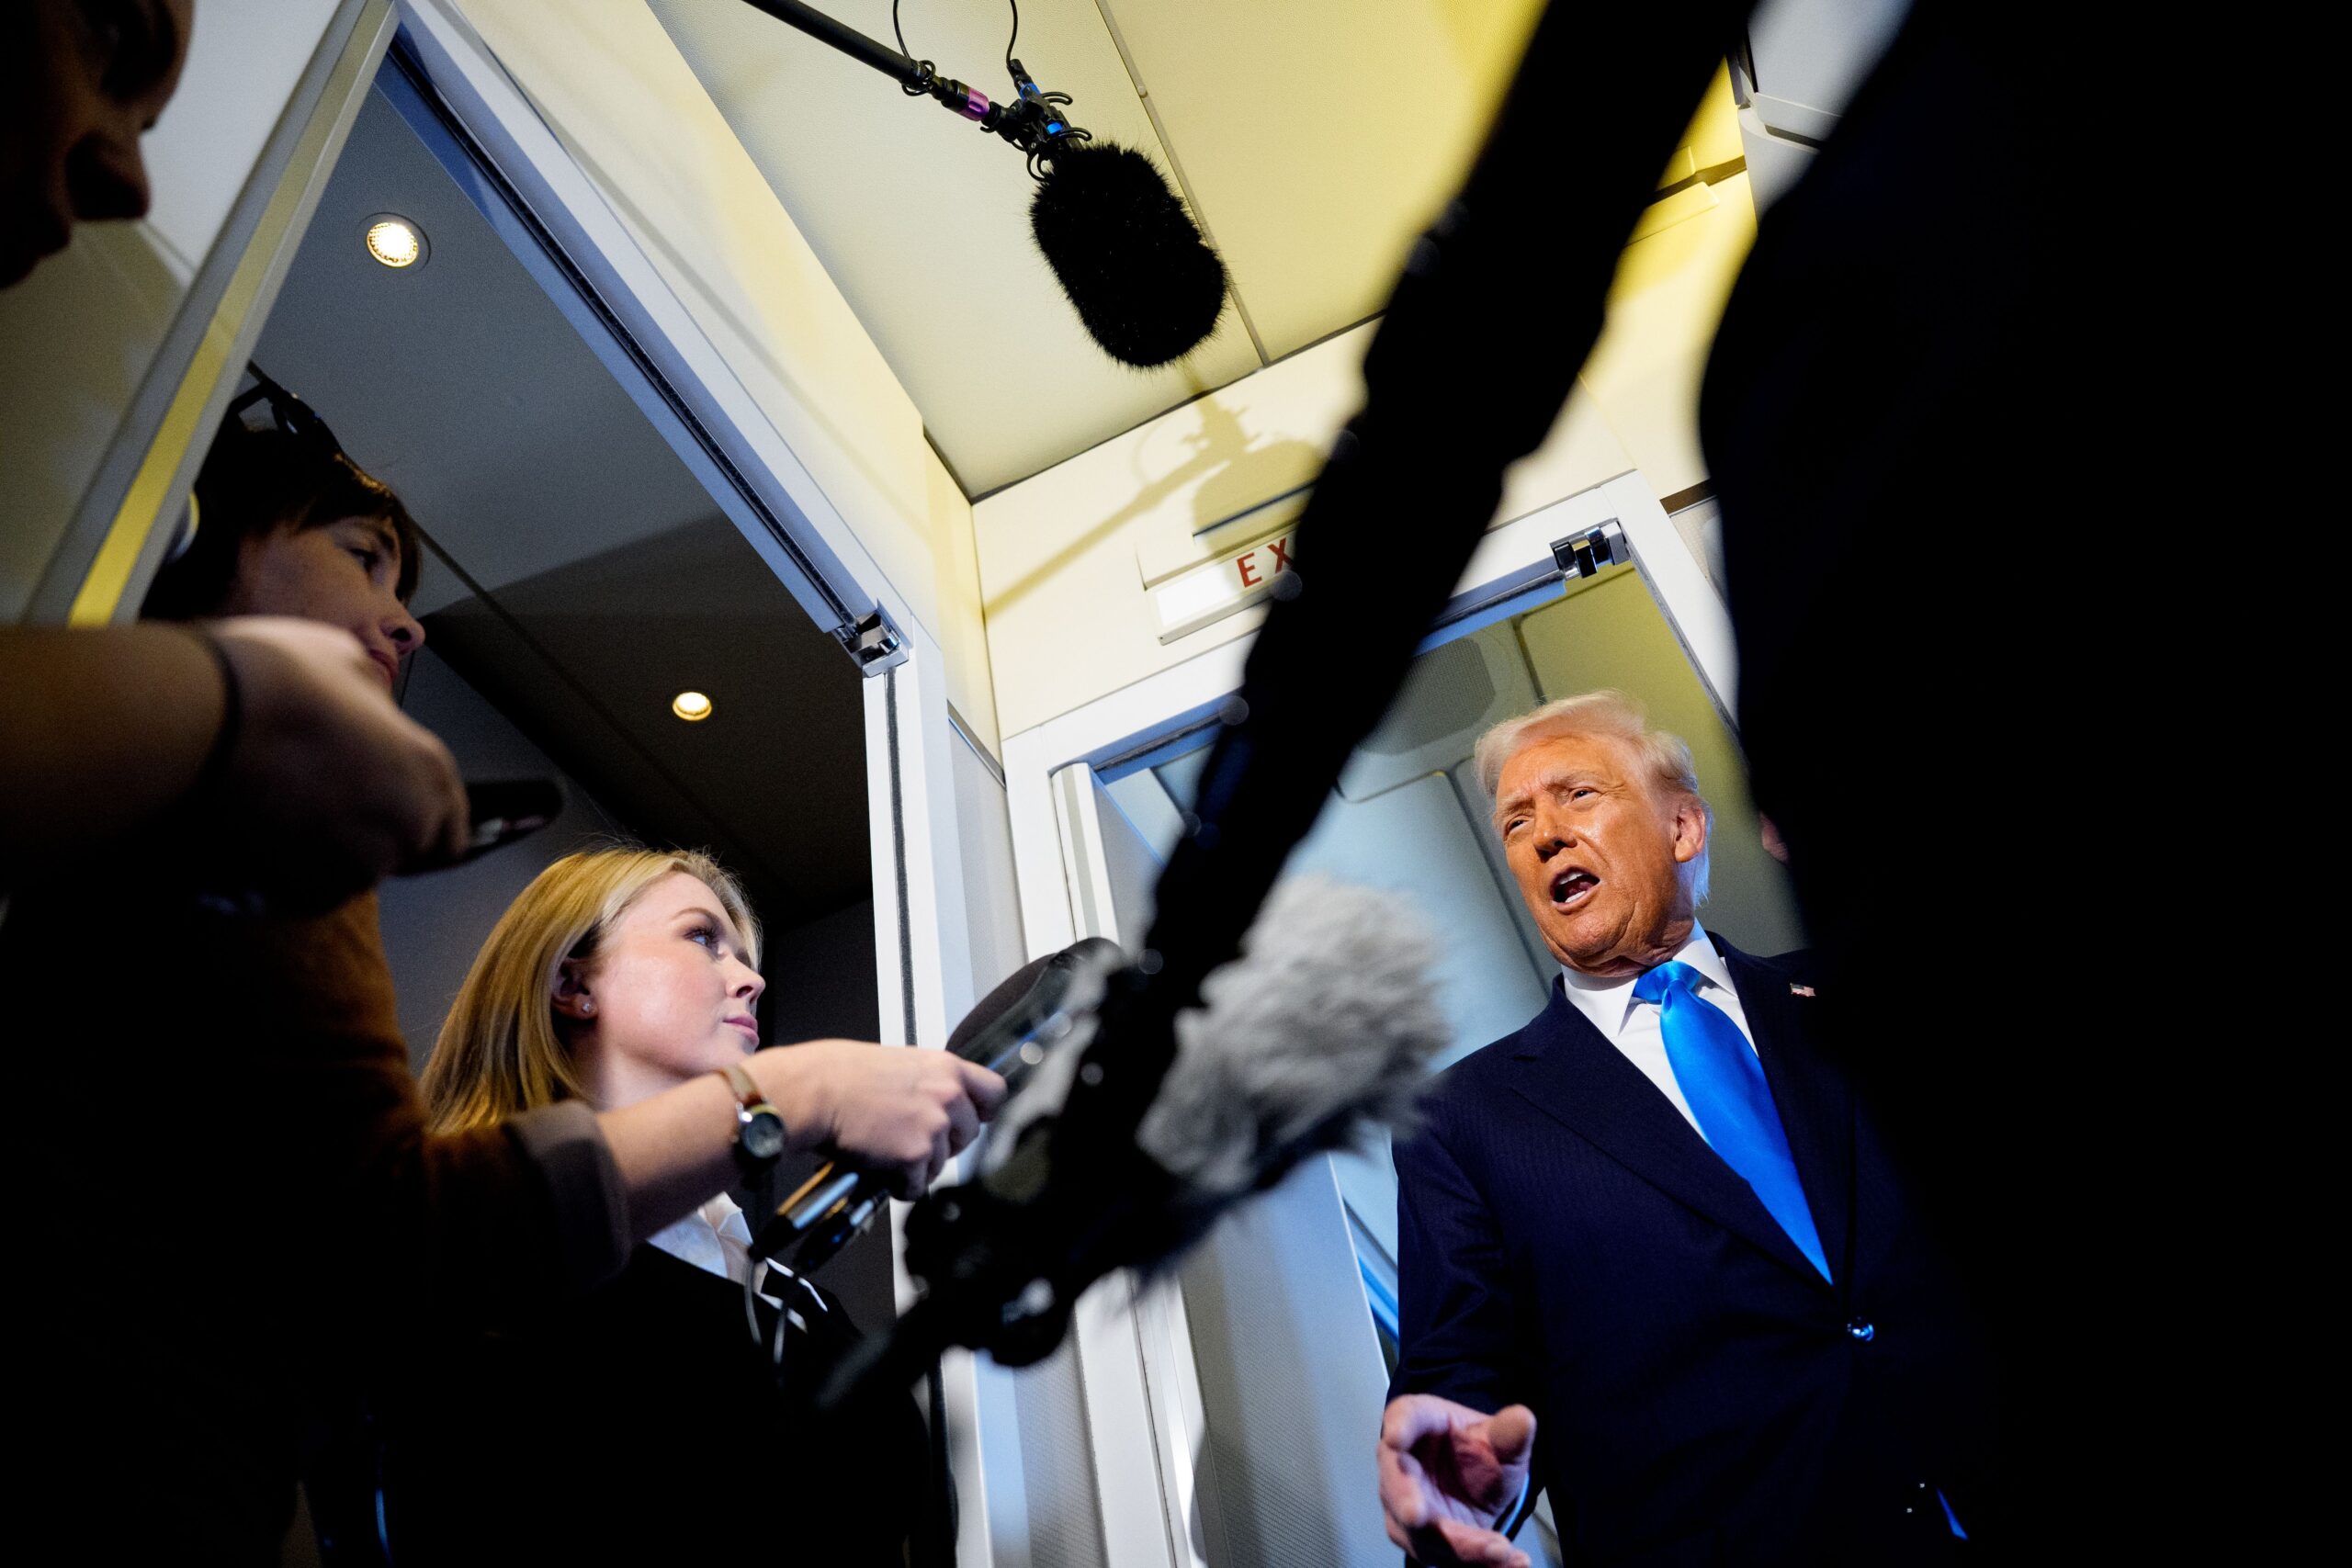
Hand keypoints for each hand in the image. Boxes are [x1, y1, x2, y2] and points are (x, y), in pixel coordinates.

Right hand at [204, 617, 467, 908]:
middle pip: (390, 857)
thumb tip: (368, 715)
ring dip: (310, 853)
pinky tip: (238, 829)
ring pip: (336, 875)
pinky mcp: (294, 896)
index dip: (416, 827)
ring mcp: (349, 871)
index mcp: (428, 775)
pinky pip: (287, 890)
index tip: (384, 816)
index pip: (448, 836)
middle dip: (358, 838)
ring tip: (264, 805)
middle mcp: (402, 832)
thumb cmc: (272, 682)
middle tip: (308, 800)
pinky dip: (268, 872)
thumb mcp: (346, 664)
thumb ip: (373, 707)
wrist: (198, 721)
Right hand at [751, 1041, 1007, 1197]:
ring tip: (884, 1152)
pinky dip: (898, 1185)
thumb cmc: (840, 1074)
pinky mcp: (915, 1155)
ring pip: (940, 1164)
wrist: (814, 1092)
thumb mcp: (897, 1064)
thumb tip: (935, 1102)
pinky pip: (917, 1185)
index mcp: (945, 1067)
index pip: (994, 1092)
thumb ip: (926, 1083)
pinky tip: (878, 1168)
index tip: (973, 1119)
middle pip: (968, 1135)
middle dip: (942, 1144)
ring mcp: (934, 1126)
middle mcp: (948, 1095)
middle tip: (909, 1140)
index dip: (981, 1111)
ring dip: (916, 1166)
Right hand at [1378, 1394, 1536, 1567]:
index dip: (1400, 1427)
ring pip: (1423, 1534)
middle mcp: (1399, 1467)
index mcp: (1416, 1422)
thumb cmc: (1475, 1448)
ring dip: (1461, 1546)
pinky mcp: (1423, 1543)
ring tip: (1500, 1550)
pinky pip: (1447, 1558)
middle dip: (1408, 1503)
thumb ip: (1508, 1431)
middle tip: (1418, 1516)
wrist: (1477, 1482)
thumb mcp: (1499, 1436)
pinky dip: (1482, 1563)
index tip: (1396, 1437)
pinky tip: (1513, 1562)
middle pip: (1398, 1487)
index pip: (1403, 1418)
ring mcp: (1404, 1509)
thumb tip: (1523, 1419)